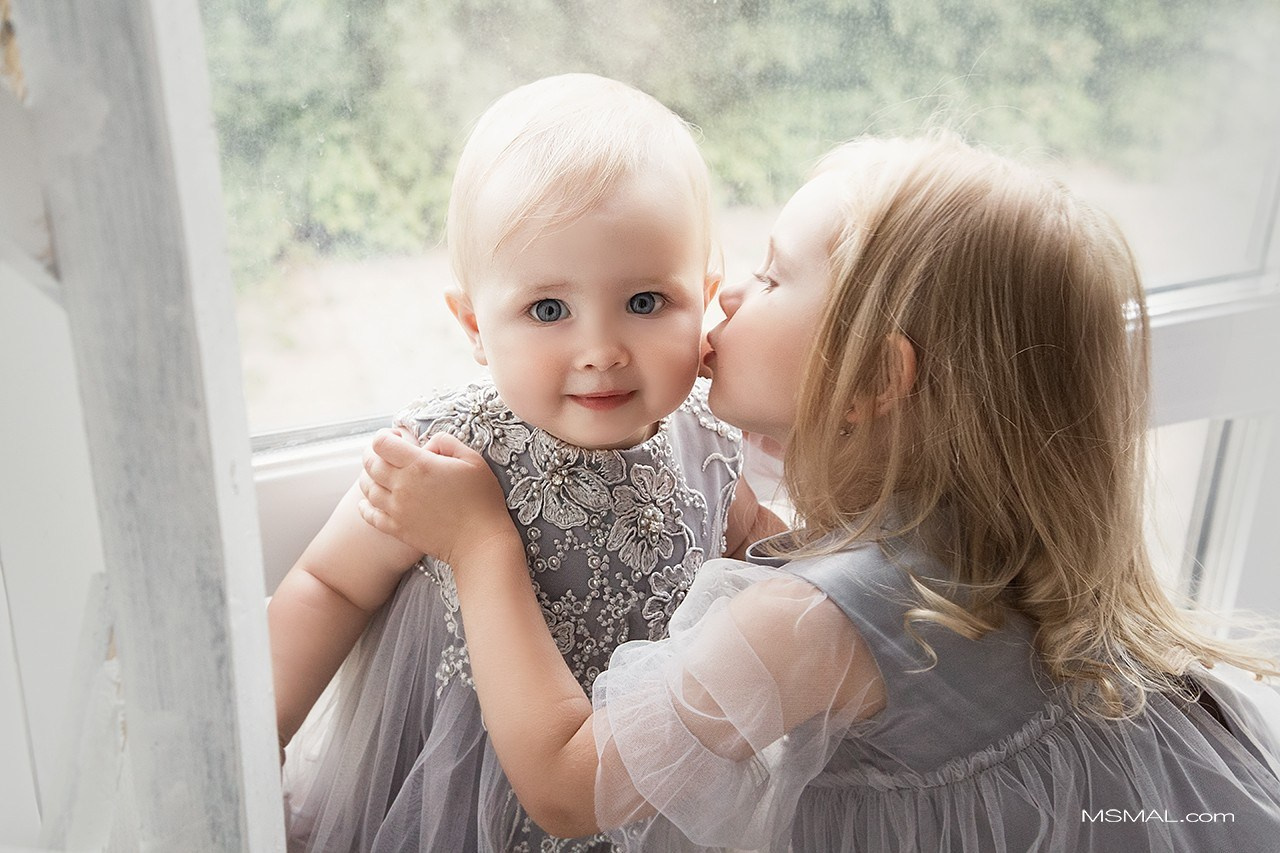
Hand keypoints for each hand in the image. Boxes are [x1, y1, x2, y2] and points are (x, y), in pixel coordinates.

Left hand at [358, 429, 516, 566]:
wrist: (480, 540)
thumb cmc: (481, 499)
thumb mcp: (472, 459)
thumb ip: (447, 442)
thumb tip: (428, 443)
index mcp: (419, 465)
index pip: (382, 444)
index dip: (384, 436)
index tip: (396, 436)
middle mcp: (402, 485)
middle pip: (370, 464)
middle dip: (372, 453)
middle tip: (384, 452)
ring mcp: (397, 509)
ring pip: (367, 488)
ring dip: (367, 477)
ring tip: (377, 474)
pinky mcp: (398, 529)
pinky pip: (370, 516)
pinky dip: (365, 506)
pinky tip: (367, 502)